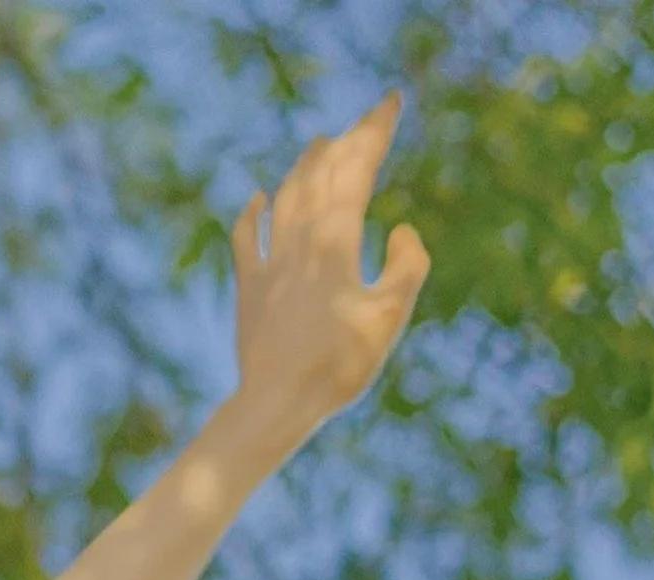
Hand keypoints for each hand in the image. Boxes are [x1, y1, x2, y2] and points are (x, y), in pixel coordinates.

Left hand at [230, 89, 429, 437]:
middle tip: (365, 119)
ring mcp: (269, 264)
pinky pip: (246, 239)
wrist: (277, 403)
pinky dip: (253, 213)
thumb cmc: (339, 365)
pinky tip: (257, 199)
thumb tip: (399, 228)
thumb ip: (407, 266)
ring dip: (304, 167)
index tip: (389, 102)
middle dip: (346, 141)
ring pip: (285, 198)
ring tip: (319, 145)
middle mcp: (298, 241)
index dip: (374, 132)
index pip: (357, 169)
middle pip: (322, 175)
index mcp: (335, 240)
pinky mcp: (249, 290)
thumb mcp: (390, 316)